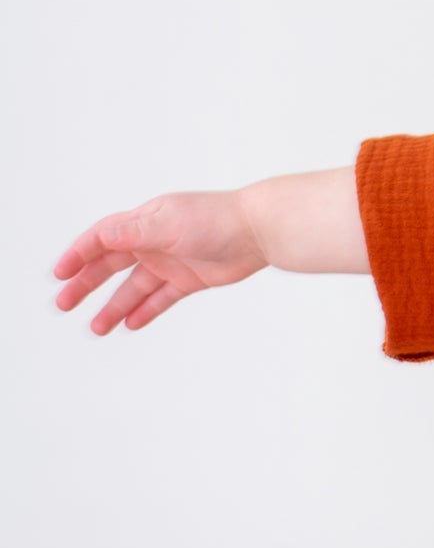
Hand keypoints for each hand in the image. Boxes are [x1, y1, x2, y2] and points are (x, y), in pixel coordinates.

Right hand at [53, 190, 268, 334]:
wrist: (258, 232)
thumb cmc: (216, 220)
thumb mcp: (167, 224)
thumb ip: (133, 232)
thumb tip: (102, 237)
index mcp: (143, 222)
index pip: (101, 239)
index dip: (79, 255)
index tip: (60, 274)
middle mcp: (153, 241)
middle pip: (110, 266)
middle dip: (86, 285)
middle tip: (65, 304)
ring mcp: (171, 261)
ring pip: (134, 288)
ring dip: (114, 306)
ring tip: (96, 327)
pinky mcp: (189, 280)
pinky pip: (160, 298)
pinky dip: (145, 311)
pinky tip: (130, 324)